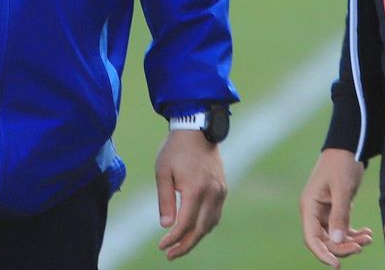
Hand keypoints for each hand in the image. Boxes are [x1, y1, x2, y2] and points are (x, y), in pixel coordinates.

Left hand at [154, 130, 227, 259]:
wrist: (197, 129)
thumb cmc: (175, 149)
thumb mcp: (163, 172)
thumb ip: (165, 200)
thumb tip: (166, 225)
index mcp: (195, 189)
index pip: (185, 224)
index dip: (174, 239)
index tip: (161, 246)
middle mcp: (212, 193)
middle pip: (200, 229)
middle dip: (185, 245)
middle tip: (170, 255)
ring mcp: (220, 191)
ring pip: (210, 224)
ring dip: (196, 238)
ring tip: (180, 245)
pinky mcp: (223, 188)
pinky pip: (215, 214)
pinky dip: (205, 226)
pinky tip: (193, 230)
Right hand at [299, 148, 373, 266]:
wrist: (349, 146)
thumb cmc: (342, 163)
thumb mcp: (342, 189)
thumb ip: (339, 215)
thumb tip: (337, 241)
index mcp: (309, 206)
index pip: (312, 238)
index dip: (323, 254)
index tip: (337, 265)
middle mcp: (314, 211)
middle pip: (325, 240)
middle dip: (343, 247)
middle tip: (362, 246)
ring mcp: (324, 211)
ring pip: (335, 237)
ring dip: (351, 241)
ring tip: (369, 238)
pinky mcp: (336, 209)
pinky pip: (342, 229)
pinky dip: (354, 233)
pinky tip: (368, 233)